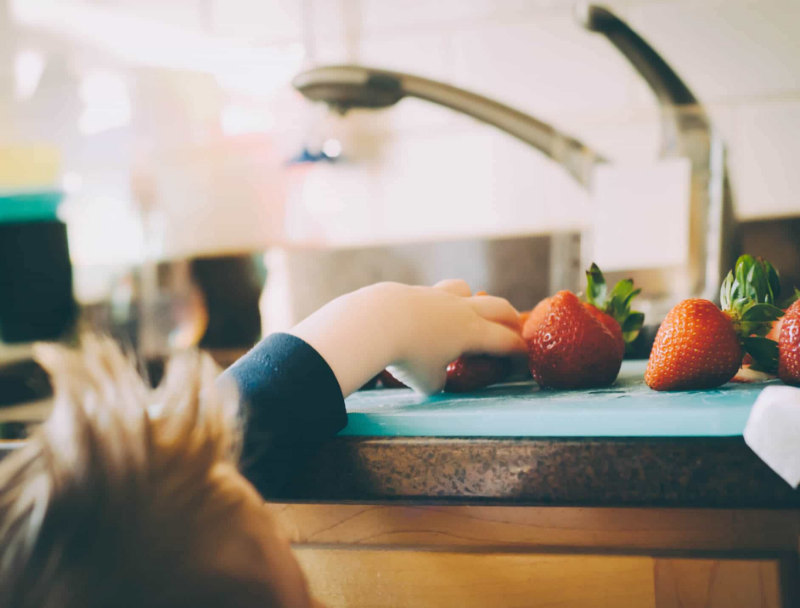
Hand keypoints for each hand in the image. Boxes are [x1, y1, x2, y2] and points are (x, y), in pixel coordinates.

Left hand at [289, 280, 525, 396]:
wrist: (375, 322)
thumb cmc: (406, 356)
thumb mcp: (427, 382)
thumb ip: (439, 381)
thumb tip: (437, 378)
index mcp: (473, 332)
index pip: (506, 341)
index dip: (519, 351)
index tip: (524, 358)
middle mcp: (461, 309)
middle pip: (498, 307)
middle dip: (510, 319)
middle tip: (515, 329)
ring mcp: (437, 296)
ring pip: (466, 290)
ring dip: (474, 300)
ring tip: (470, 312)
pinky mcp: (414, 291)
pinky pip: (435, 293)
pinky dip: (439, 304)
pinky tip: (427, 315)